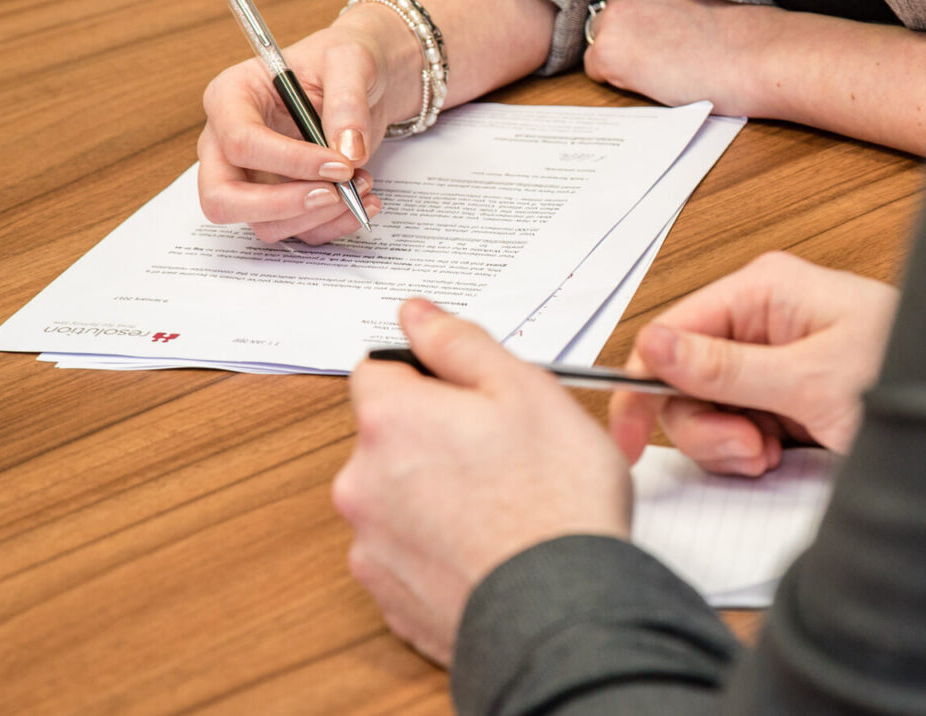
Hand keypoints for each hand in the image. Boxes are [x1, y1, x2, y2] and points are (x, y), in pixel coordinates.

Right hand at [198, 4, 421, 243]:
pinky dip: (334, 224)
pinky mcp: (282, 198)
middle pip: (223, 198)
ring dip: (318, 216)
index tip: (339, 164)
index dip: (289, 161)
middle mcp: (229, 142)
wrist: (366, 78)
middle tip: (334, 194)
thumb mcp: (352, 60)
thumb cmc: (344, 59)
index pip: (240, 142)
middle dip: (281, 206)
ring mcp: (252, 176)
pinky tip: (365, 199)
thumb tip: (348, 152)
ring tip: (363, 184)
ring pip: (263, 223)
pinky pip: (298, 230)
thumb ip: (348, 101)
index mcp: (230, 97)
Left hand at [334, 298, 629, 664]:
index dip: (429, 375)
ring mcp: (371, 546)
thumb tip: (417, 315)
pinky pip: (409, 554)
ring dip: (435, 495)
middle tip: (504, 452)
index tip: (471, 393)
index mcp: (390, 419)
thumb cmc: (555, 498)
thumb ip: (460, 344)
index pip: (380, 369)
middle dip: (434, 437)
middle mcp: (361, 482)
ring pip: (398, 497)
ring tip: (503, 508)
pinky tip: (490, 550)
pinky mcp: (390, 598)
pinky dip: (440, 549)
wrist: (563, 609)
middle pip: (388, 436)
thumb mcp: (525, 389)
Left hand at [583, 0, 764, 114]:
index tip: (675, 30)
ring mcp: (615, 14)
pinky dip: (621, 81)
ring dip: (627, 56)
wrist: (757, 55)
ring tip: (669, 65)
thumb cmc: (747, 29)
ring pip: (603, 41)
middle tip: (675, 51)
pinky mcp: (608, 51)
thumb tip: (657, 16)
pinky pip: (596, 71)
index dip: (652, 17)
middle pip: (614, 15)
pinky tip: (657, 78)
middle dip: (635, 35)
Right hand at [609, 252, 898, 476]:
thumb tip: (652, 346)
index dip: (643, 386)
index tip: (633, 439)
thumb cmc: (906, 375)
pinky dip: (750, 449)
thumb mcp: (809, 381)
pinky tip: (785, 453)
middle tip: (749, 449)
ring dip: (730, 443)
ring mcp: (772, 358)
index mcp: (762, 291)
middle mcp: (761, 318)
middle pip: (683, 377)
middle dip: (706, 424)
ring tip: (775, 452)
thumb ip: (726, 368)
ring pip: (707, 408)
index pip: (670, 332)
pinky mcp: (785, 392)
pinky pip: (737, 424)